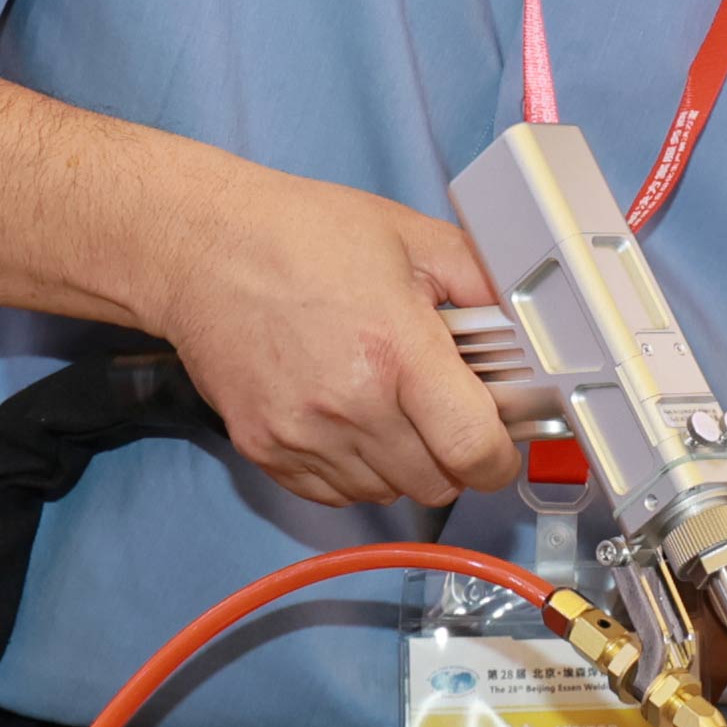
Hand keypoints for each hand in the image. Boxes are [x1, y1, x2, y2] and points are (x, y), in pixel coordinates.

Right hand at [142, 172, 513, 510]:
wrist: (201, 246)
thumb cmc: (301, 234)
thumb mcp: (409, 236)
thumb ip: (480, 281)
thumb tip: (525, 324)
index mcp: (397, 351)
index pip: (474, 452)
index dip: (498, 457)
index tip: (497, 442)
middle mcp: (351, 406)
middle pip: (435, 483)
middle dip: (452, 455)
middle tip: (441, 410)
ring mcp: (303, 435)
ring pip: (386, 493)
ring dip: (401, 463)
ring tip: (387, 404)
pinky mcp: (265, 449)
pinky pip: (334, 493)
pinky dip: (352, 470)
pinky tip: (347, 418)